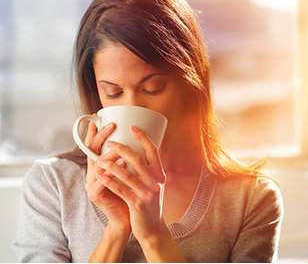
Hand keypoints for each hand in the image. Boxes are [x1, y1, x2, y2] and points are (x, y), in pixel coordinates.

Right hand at [84, 120, 130, 231]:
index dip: (94, 131)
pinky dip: (114, 170)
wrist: (128, 219)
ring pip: (98, 164)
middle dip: (101, 135)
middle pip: (92, 150)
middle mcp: (92, 174)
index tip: (97, 116)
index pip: (93, 146)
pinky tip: (123, 162)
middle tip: (111, 124)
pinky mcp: (96, 195)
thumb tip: (139, 140)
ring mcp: (91, 185)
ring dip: (109, 151)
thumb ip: (128, 159)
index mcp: (98, 169)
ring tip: (120, 142)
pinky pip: (104, 180)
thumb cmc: (130, 194)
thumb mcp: (129, 174)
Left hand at [94, 125, 166, 240]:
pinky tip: (99, 176)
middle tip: (110, 141)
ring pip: (127, 174)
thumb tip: (137, 152)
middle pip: (138, 159)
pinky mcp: (138, 204)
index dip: (143, 137)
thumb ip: (149, 171)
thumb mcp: (154, 185)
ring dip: (111, 165)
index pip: (153, 150)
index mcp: (159, 174)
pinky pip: (121, 190)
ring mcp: (147, 193)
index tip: (132, 127)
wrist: (153, 229)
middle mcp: (156, 181)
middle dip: (122, 148)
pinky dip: (109, 181)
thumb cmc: (150, 205)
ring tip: (99, 159)